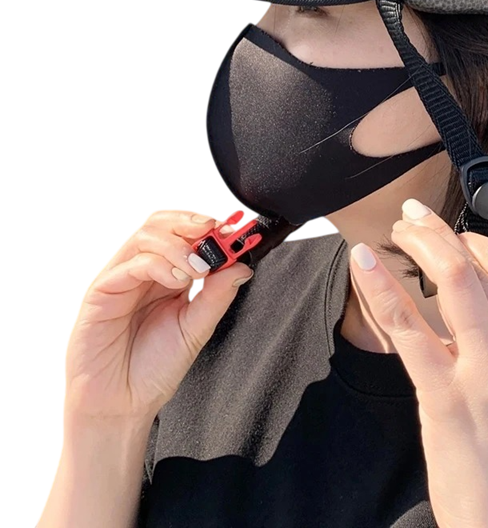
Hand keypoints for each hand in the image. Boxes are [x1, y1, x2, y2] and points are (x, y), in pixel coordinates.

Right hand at [64, 210, 254, 424]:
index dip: (212, 229)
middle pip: (163, 224)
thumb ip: (218, 295)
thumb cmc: (152, 369)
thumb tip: (242, 265)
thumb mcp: (197, 329)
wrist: (121, 405)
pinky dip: (159, 263)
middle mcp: (143, 271)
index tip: (237, 232)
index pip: (186, 234)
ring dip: (179, 245)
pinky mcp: (101, 292)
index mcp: (168, 276)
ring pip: (147, 236)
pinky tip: (178, 280)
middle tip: (217, 235)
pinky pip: (131, 264)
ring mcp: (121, 278)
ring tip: (199, 268)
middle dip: (193, 224)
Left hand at [348, 199, 487, 527]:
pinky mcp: (447, 395)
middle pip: (480, 267)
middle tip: (413, 219)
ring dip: (417, 244)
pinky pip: (408, 325)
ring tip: (397, 230)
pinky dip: (382, 287)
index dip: (475, 240)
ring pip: (450, 280)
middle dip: (438, 233)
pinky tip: (365, 261)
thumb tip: (477, 278)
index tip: (452, 232)